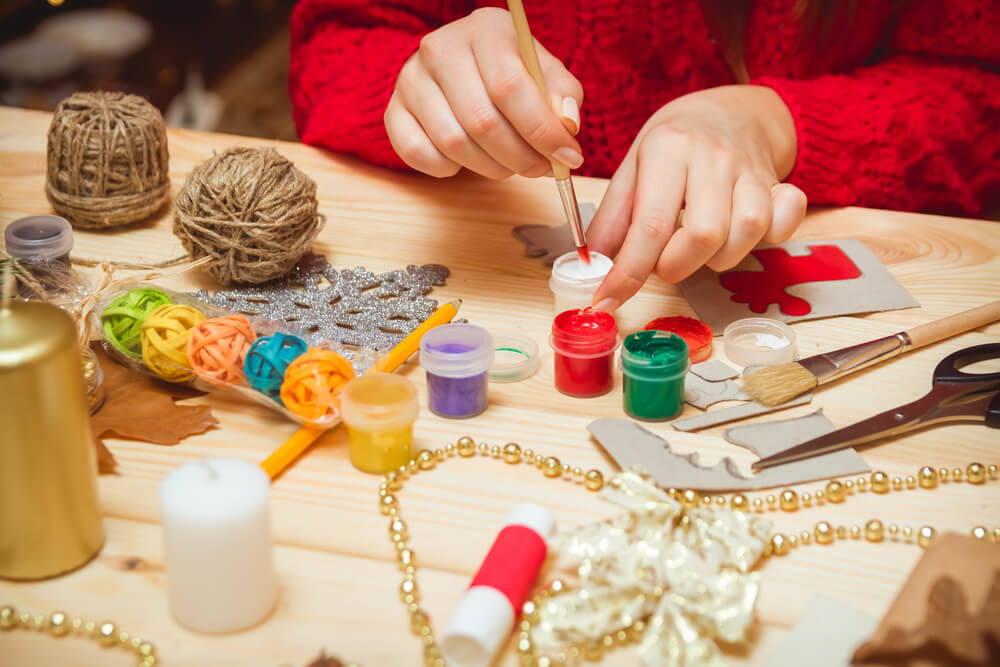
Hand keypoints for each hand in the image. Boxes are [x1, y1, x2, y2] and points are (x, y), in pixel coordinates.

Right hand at [384, 7, 582, 179]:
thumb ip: (564, 95)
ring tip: (511, 164)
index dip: (542, 131)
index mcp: (484, 29)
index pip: (510, 86)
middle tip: (542, 169)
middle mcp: (440, 48)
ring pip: (453, 143)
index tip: (568, 157)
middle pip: (482, 120)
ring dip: (491, 167)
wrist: (459, 71)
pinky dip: (449, 169)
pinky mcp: (393, 112)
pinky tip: (467, 160)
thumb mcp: (544, 73)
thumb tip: (567, 124)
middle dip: (521, 157)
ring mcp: (411, 80)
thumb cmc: (509, 73)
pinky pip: (419, 154)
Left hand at [588, 85, 807, 310]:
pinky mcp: (779, 184)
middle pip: (703, 236)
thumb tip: (592, 265)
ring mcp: (751, 170)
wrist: (730, 111)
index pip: (650, 226)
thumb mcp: (631, 169)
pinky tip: (742, 234)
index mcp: (668, 148)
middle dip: (676, 266)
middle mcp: (713, 156)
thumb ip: (612, 218)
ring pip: (745, 234)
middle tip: (662, 260)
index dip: (628, 273)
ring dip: (717, 259)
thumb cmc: (674, 145)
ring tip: (697, 246)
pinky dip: (769, 237)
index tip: (606, 300)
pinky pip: (785, 221)